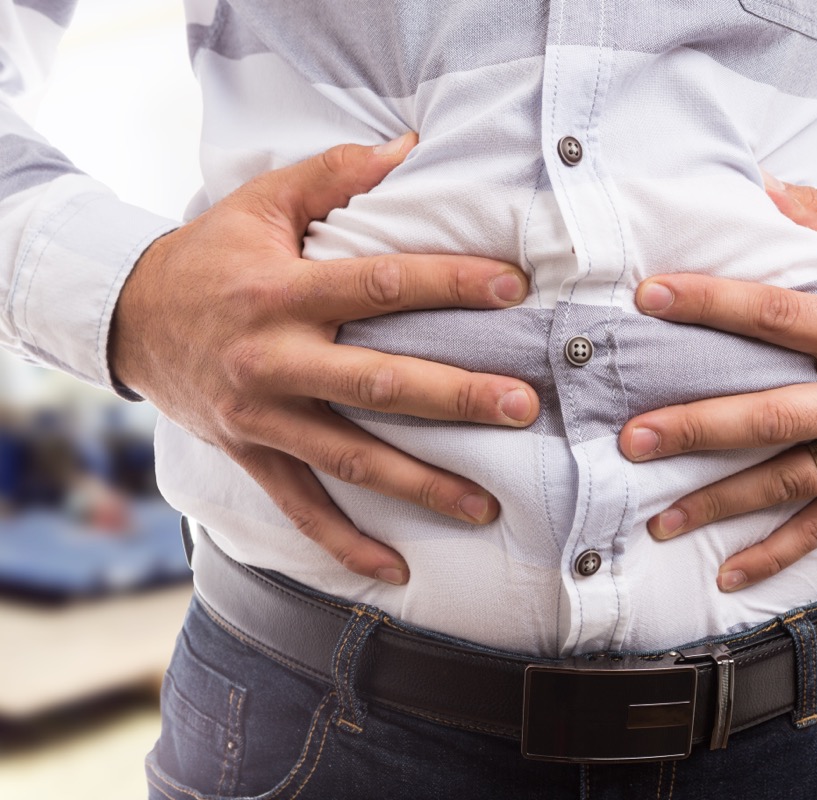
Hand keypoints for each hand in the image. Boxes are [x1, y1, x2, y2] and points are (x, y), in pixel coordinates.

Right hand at [110, 133, 538, 583]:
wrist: (126, 319)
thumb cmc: (209, 256)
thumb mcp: (260, 202)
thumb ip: (334, 173)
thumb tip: (408, 146)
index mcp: (282, 293)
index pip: (381, 285)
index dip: (451, 284)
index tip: (514, 288)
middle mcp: (274, 361)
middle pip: (379, 384)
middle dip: (456, 398)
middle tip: (523, 407)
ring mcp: (262, 418)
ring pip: (352, 458)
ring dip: (422, 485)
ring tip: (487, 506)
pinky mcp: (252, 455)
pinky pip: (302, 510)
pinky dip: (347, 544)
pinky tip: (397, 570)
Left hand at [618, 181, 816, 590]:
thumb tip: (757, 185)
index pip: (778, 316)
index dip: (711, 303)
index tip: (649, 297)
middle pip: (774, 418)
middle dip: (698, 430)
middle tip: (634, 438)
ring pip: (793, 483)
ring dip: (722, 503)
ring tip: (660, 519)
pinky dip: (780, 552)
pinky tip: (730, 573)